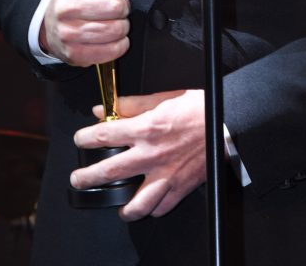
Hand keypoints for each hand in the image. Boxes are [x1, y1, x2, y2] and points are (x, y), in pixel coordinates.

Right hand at [39, 0, 146, 65]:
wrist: (51, 24)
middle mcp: (65, 7)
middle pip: (115, 7)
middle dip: (123, 8)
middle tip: (117, 10)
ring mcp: (67, 32)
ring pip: (115, 30)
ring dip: (122, 27)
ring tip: (115, 23)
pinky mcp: (73, 54)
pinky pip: (110, 51)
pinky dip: (119, 45)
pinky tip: (114, 39)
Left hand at [71, 89, 206, 219]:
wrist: (227, 122)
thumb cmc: (198, 108)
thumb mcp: (162, 97)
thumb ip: (131, 105)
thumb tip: (105, 109)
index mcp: (146, 129)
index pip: (104, 136)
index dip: (85, 138)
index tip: (80, 140)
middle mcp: (151, 155)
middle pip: (109, 171)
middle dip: (87, 177)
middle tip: (78, 179)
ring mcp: (165, 175)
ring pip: (135, 203)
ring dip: (120, 207)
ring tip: (114, 205)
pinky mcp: (180, 187)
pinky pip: (160, 207)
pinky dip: (150, 209)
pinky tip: (145, 204)